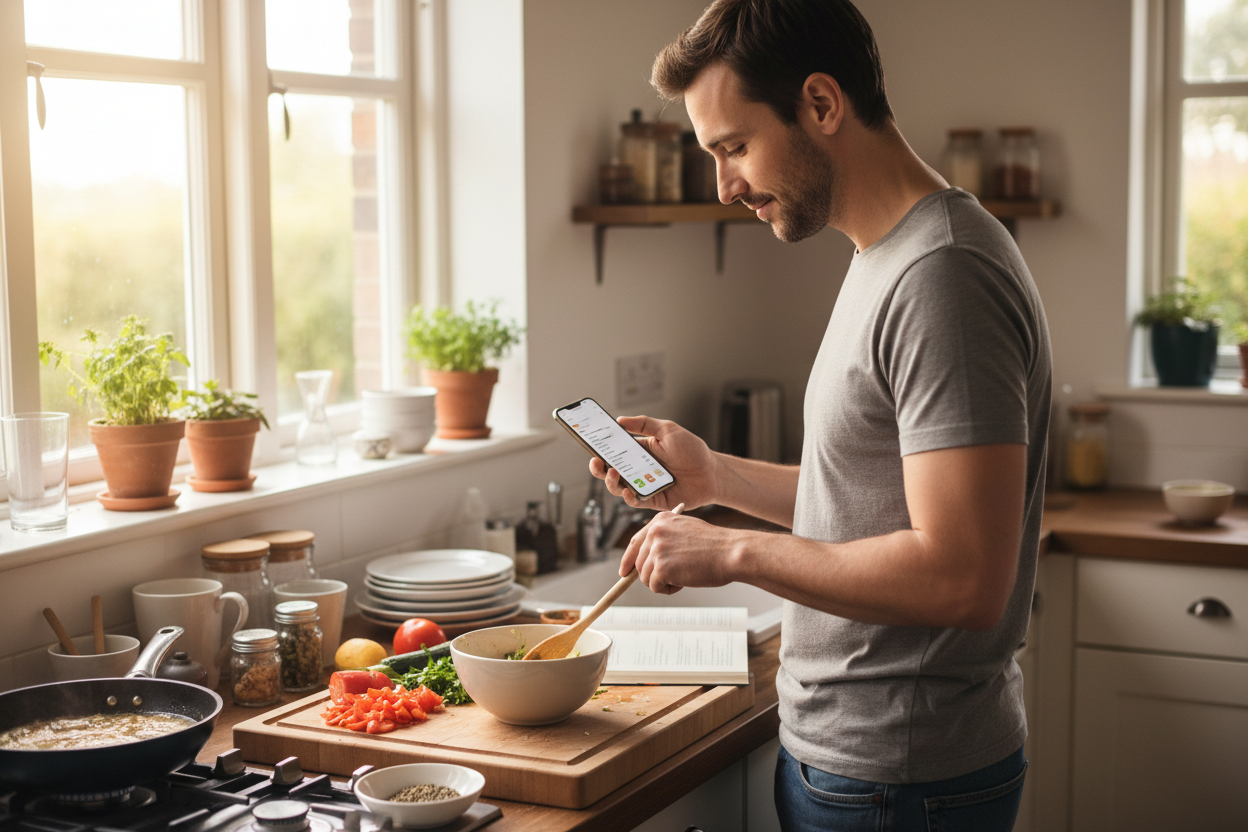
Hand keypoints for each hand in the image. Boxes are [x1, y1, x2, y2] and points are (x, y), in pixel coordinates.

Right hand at [589, 415, 718, 510]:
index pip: (613, 451)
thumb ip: (644, 424)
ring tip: (612, 473)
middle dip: (598, 468)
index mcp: (638, 452)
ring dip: (611, 482)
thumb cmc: (692, 450)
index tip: (589, 443)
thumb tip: (620, 420)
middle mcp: (638, 470)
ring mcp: (644, 486)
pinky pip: (635, 501)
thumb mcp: (667, 430)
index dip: (599, 449)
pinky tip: (628, 491)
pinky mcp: (652, 500)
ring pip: (618, 488)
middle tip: (596, 462)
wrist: (712, 472)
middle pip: (610, 471)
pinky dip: (628, 497)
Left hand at [619, 510, 739, 593]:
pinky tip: (686, 579)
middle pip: (639, 564)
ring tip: (685, 573)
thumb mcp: (684, 531)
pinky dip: (669, 589)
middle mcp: (655, 531)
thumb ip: (664, 539)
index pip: (635, 542)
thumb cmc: (715, 546)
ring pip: (645, 578)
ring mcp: (657, 549)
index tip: (624, 572)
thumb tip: (645, 559)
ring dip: (663, 582)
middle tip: (678, 573)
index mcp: (660, 520)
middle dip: (655, 574)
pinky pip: (655, 587)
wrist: (731, 552)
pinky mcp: (661, 567)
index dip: (628, 560)